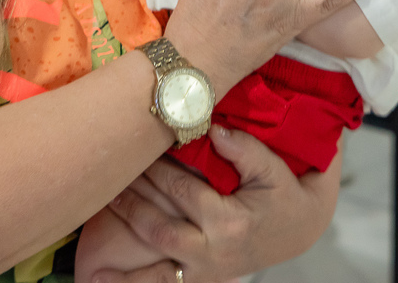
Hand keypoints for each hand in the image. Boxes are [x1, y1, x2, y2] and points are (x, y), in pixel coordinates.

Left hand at [95, 126, 341, 282]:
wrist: (300, 229)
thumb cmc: (285, 194)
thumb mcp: (274, 170)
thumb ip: (245, 150)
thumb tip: (213, 129)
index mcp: (231, 223)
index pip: (183, 191)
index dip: (157, 169)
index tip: (136, 148)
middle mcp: (213, 251)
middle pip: (159, 226)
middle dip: (131, 201)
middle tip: (107, 177)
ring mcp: (205, 269)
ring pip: (155, 260)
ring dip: (123, 238)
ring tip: (96, 217)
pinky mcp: (200, 277)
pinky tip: (99, 279)